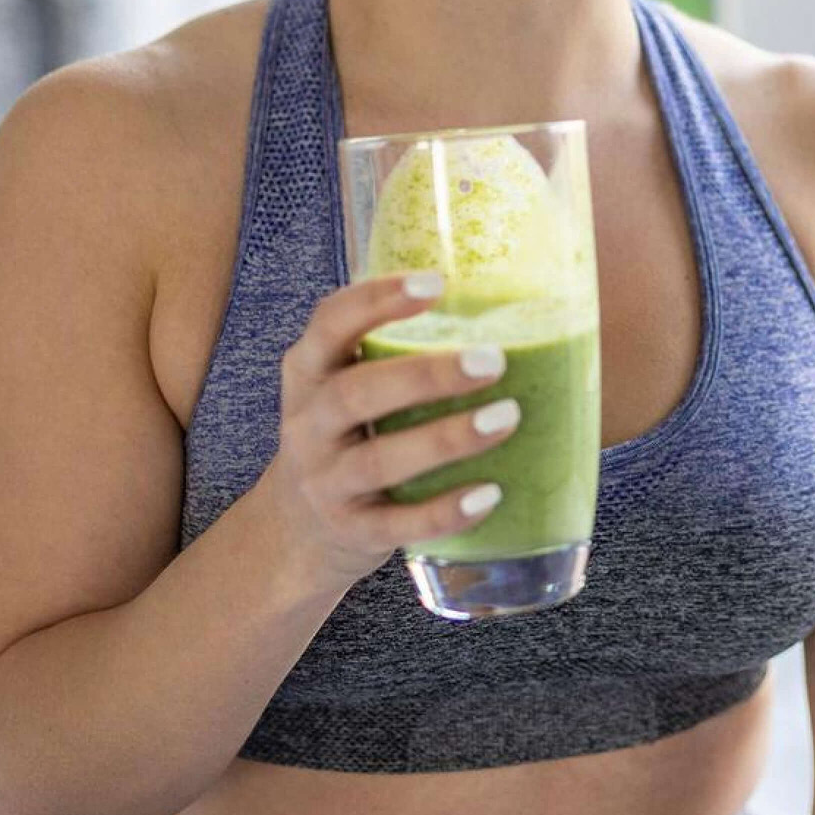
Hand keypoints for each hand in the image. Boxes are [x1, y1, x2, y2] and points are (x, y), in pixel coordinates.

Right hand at [258, 273, 518, 586]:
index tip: (435, 283)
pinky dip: (444, 512)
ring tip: (507, 417)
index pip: (331, 323)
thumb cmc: (349, 436)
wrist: (299, 528)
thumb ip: (396, 352)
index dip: (377, 301)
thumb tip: (515, 307)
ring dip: (446, 438)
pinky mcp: (351, 531)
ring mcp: (325, 482)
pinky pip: (398, 524)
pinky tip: (490, 494)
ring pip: (379, 460)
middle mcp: (308, 424)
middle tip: (493, 361)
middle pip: (356, 393)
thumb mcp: (346, 385)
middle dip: (426, 375)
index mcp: (309, 372)